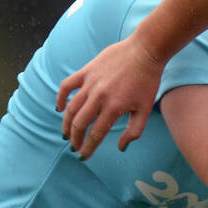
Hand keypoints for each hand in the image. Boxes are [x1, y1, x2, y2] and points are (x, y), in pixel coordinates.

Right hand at [56, 36, 165, 158]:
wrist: (145, 51)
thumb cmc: (147, 81)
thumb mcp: (145, 109)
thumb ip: (134, 131)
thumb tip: (121, 147)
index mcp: (114, 107)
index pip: (96, 134)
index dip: (88, 148)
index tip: (83, 156)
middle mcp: (99, 96)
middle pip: (80, 123)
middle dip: (75, 139)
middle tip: (74, 146)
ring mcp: (91, 82)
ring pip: (71, 108)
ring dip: (66, 123)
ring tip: (67, 134)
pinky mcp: (86, 71)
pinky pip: (67, 86)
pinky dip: (60, 97)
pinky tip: (59, 108)